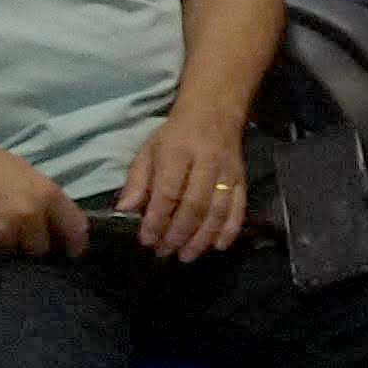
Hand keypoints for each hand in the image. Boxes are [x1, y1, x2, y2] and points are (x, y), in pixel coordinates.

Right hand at [0, 123, 81, 255]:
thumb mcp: (21, 172)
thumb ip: (41, 200)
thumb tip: (53, 227)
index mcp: (45, 194)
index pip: (75, 229)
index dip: (75, 244)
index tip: (71, 252)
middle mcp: (28, 216)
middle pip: (41, 249)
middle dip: (31, 245)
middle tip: (14, 233)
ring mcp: (1, 234)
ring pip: (12, 255)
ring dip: (4, 247)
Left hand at [117, 110, 250, 259]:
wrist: (215, 111)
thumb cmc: (176, 134)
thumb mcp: (149, 150)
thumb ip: (137, 181)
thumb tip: (124, 210)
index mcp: (178, 151)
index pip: (168, 191)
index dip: (157, 219)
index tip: (146, 239)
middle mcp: (206, 162)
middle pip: (194, 205)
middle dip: (178, 234)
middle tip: (164, 252)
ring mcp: (228, 172)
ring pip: (217, 211)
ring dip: (201, 238)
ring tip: (186, 256)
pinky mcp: (243, 179)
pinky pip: (239, 208)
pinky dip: (229, 230)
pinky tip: (217, 247)